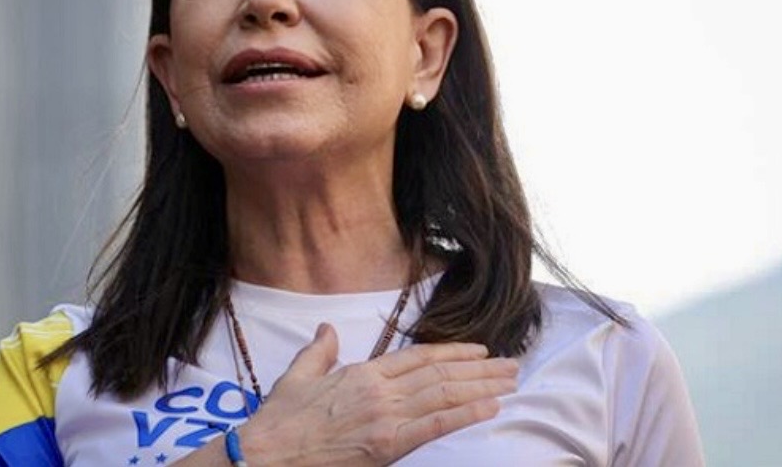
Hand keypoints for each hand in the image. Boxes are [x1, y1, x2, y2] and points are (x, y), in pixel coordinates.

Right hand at [237, 323, 517, 465]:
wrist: (269, 453)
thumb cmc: (281, 419)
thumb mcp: (298, 375)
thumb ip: (319, 350)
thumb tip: (327, 329)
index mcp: (362, 373)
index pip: (418, 357)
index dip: (452, 352)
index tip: (479, 350)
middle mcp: (380, 390)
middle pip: (440, 374)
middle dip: (480, 369)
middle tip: (512, 365)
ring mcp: (385, 416)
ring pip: (444, 394)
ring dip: (482, 386)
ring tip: (511, 381)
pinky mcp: (387, 444)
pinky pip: (435, 425)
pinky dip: (465, 413)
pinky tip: (490, 406)